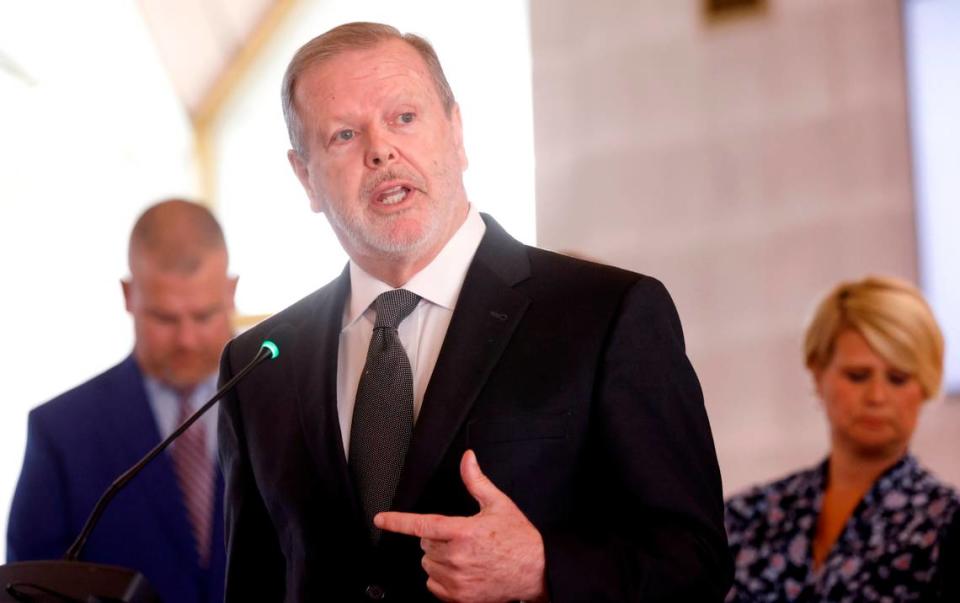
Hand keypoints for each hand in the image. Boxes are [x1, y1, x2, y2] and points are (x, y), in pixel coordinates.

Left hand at [375, 450, 546, 602]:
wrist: (537, 570)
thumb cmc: (519, 539)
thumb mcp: (498, 504)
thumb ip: (476, 481)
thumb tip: (467, 459)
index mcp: (463, 532)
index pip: (421, 524)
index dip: (397, 522)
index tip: (381, 519)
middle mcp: (456, 557)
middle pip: (425, 543)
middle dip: (437, 538)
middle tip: (461, 537)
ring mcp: (457, 580)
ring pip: (428, 564)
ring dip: (438, 558)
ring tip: (464, 555)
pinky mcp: (459, 597)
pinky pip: (433, 585)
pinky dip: (441, 578)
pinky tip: (460, 571)